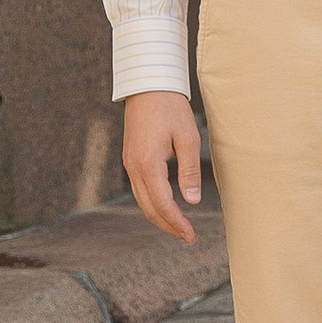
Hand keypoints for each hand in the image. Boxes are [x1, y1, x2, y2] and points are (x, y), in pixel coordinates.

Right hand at [122, 89, 201, 241]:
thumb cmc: (170, 108)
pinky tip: (166, 207)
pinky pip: (140, 190)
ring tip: (179, 228)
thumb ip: (189, 171)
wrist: (148, 85)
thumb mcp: (187, 138)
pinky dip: (152, 204)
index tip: (191, 235)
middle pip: (149, 208)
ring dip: (160, 217)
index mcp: (148, 163)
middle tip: (188, 237)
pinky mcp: (131, 159)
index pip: (162, 204)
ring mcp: (129, 164)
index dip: (177, 223)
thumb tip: (192, 201)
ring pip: (142, 201)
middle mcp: (134, 167)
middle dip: (168, 226)